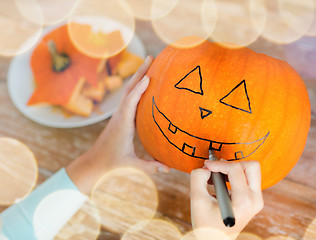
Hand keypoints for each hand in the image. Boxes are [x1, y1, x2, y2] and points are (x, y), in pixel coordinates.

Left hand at [66, 56, 169, 193]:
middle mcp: (120, 116)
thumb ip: (150, 166)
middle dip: (140, 72)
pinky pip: (130, 96)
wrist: (94, 162)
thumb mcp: (131, 165)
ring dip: (139, 75)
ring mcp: (119, 114)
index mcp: (123, 125)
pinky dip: (137, 86)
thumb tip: (169, 169)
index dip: (139, 90)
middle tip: (152, 57)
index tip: (149, 77)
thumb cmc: (112, 164)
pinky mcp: (121, 116)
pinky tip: (145, 82)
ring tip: (150, 63)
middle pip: (129, 89)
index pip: (130, 103)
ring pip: (129, 90)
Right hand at [190, 160, 263, 238]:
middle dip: (232, 163)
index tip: (206, 165)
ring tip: (217, 176)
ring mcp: (257, 200)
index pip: (235, 169)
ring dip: (233, 169)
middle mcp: (255, 200)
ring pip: (251, 170)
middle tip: (217, 169)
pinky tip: (221, 182)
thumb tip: (206, 166)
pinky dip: (234, 175)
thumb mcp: (197, 200)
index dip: (218, 163)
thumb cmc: (206, 225)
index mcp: (244, 201)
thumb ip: (198, 178)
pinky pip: (248, 178)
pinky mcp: (254, 200)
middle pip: (251, 166)